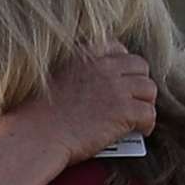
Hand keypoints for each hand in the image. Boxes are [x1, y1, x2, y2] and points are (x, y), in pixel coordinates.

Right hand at [29, 42, 157, 163]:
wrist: (36, 135)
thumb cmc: (38, 115)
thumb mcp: (55, 77)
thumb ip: (78, 71)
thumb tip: (98, 85)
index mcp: (84, 55)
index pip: (116, 48)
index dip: (122, 65)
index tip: (120, 78)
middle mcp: (103, 66)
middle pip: (139, 66)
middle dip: (138, 82)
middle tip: (134, 98)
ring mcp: (115, 88)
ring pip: (149, 89)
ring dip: (145, 102)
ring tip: (138, 116)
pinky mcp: (123, 111)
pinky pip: (149, 113)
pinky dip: (147, 123)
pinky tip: (140, 130)